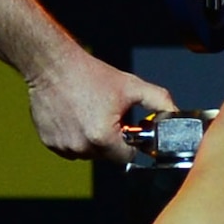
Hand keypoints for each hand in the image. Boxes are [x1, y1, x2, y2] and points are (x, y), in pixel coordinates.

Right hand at [26, 49, 177, 161]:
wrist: (53, 66)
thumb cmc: (90, 74)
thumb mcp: (131, 86)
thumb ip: (159, 101)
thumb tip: (174, 115)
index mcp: (102, 137)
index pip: (127, 157)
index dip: (132, 143)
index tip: (128, 128)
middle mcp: (81, 147)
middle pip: (108, 155)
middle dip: (113, 140)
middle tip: (109, 115)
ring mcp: (63, 147)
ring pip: (89, 153)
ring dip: (94, 140)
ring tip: (92, 113)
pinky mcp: (49, 143)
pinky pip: (70, 148)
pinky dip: (76, 138)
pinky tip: (77, 117)